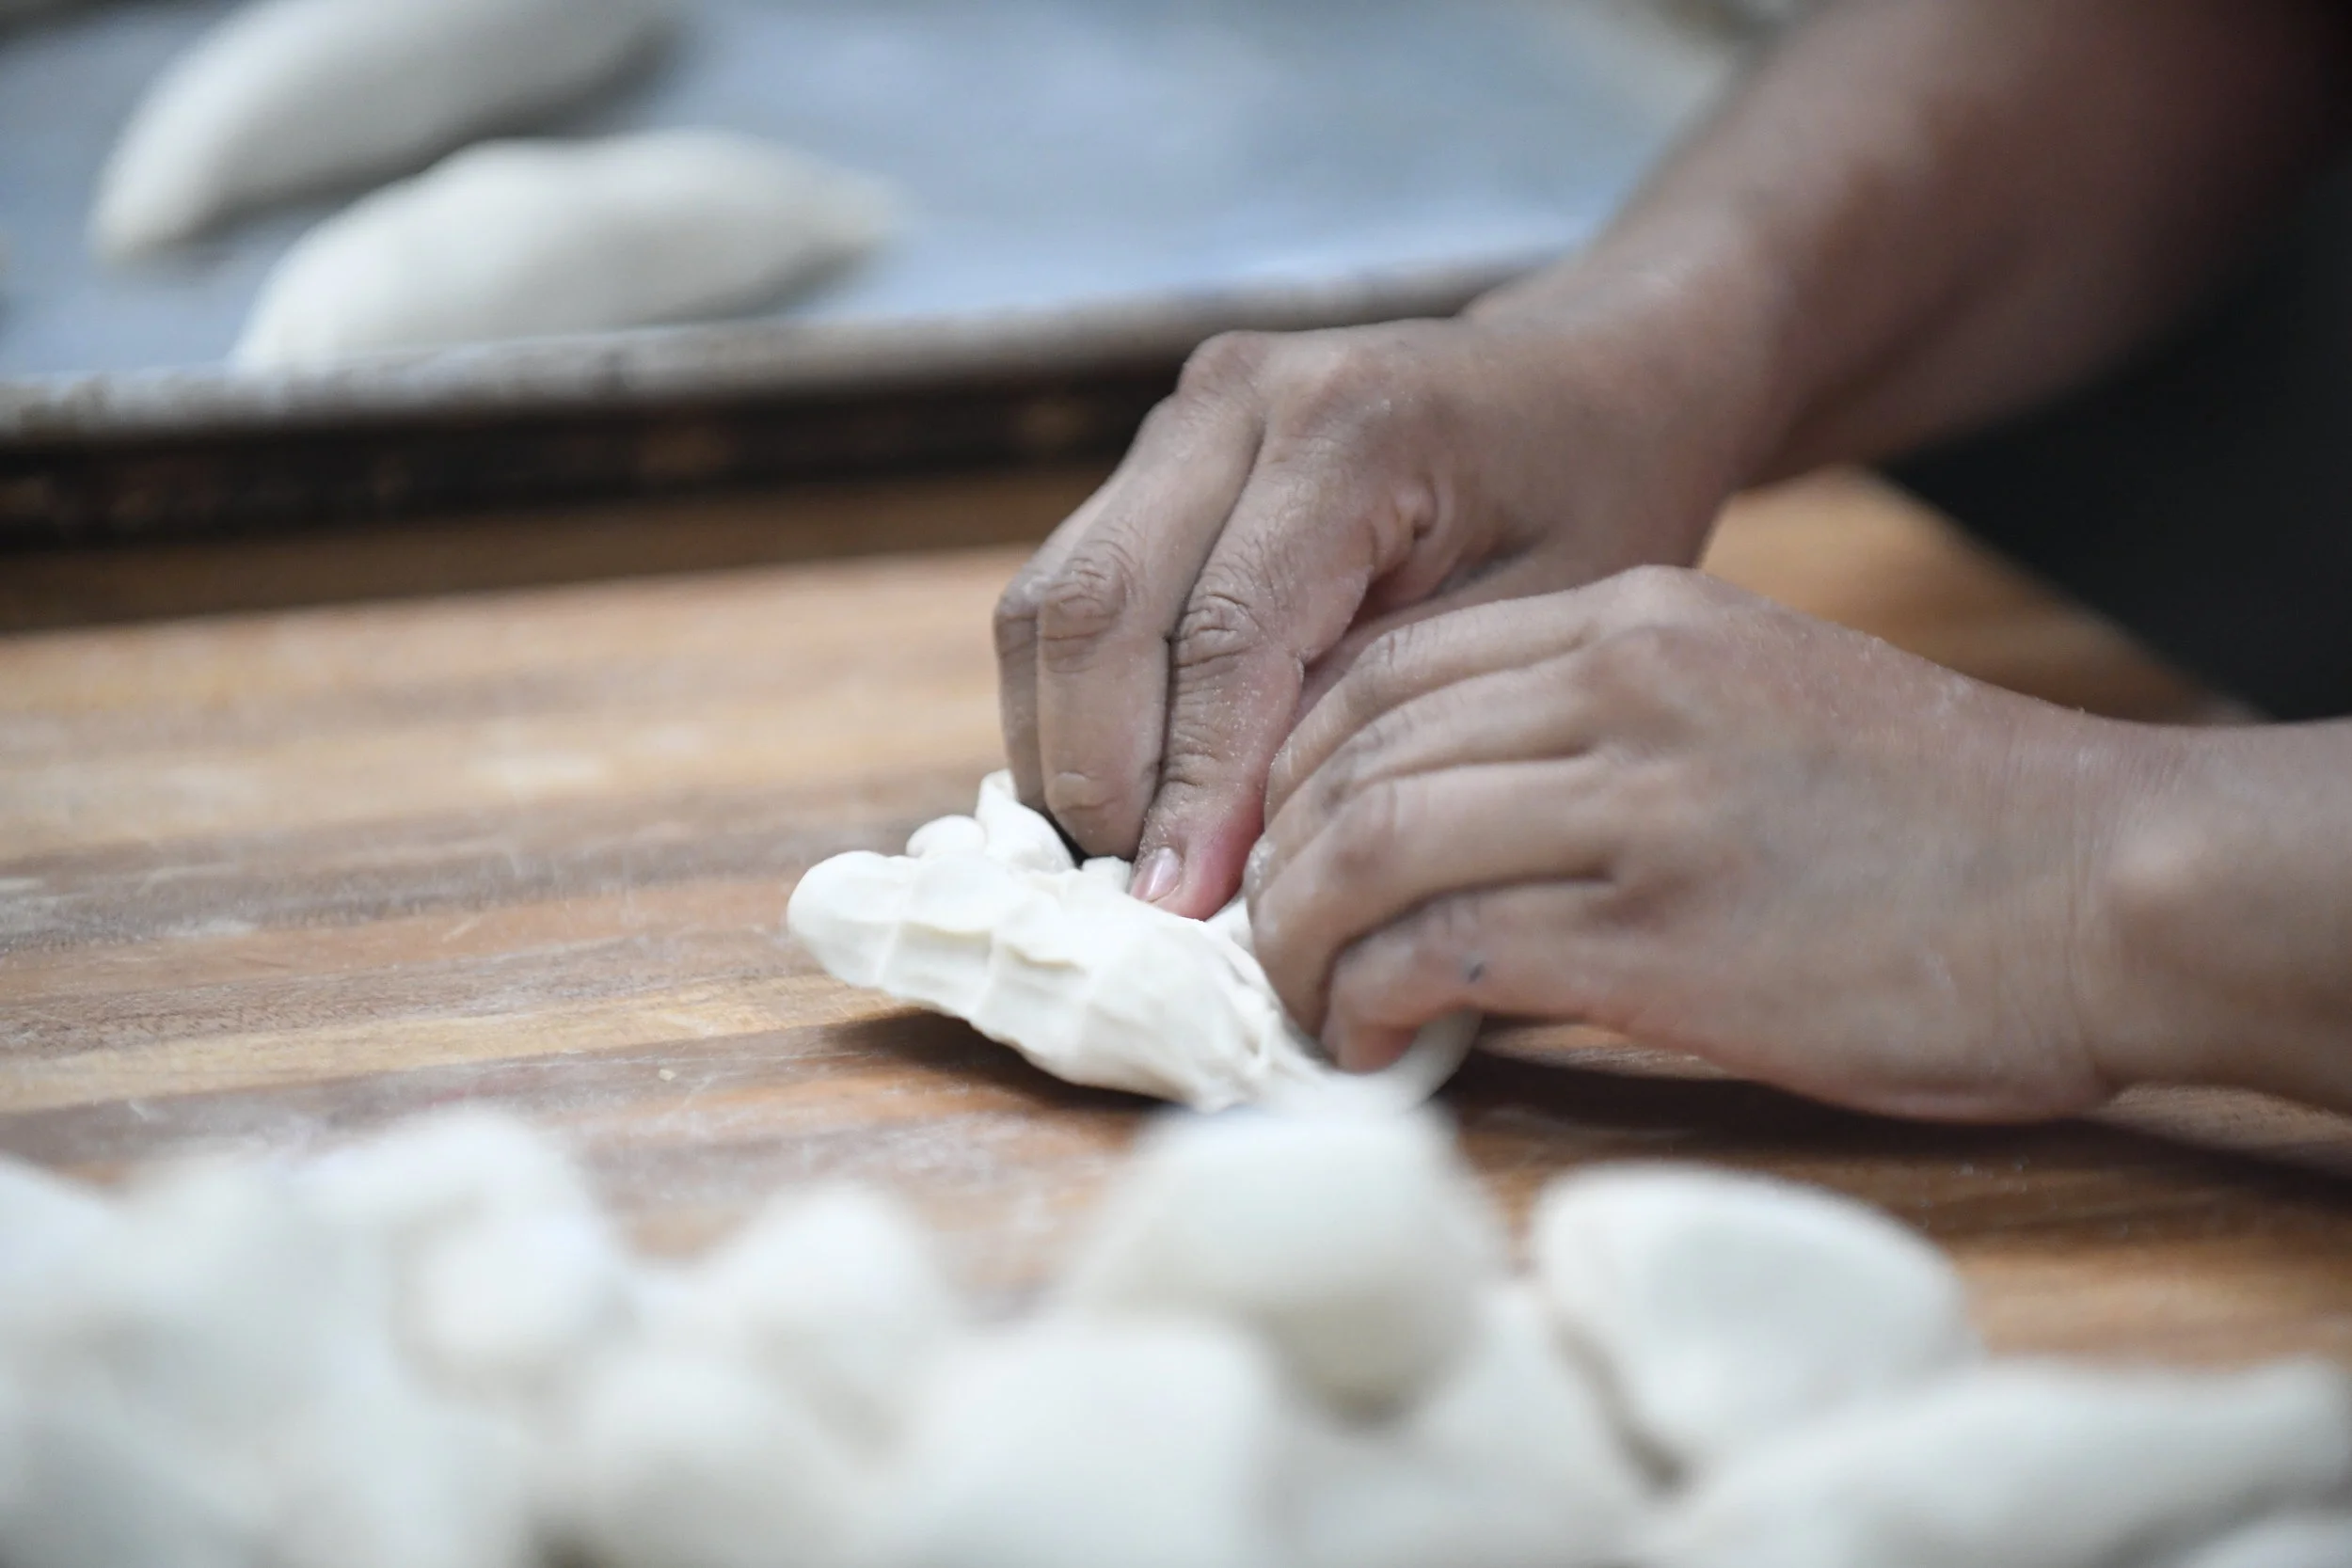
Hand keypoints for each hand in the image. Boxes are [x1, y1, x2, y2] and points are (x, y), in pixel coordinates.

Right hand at [994, 293, 1768, 919]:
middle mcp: (1237, 397)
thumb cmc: (1593, 504)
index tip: (1181, 912)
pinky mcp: (1152, 456)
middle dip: (1096, 775)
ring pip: (1049, 601)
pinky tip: (1120, 795)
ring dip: (1061, 745)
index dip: (1189, 789)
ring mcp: (1180, 418)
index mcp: (1352, 423)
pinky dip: (1069, 705)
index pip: (1221, 635)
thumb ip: (1380, 711)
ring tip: (1117, 862)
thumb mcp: (1535, 625)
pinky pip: (1063, 591)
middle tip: (1135, 902)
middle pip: (1095, 607)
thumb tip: (1230, 848)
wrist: (1586, 380)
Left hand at [1245, 567, 2180, 1122]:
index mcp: (1636, 618)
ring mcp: (1640, 807)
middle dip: (1274, 857)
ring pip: (1368, 847)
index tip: (1277, 847)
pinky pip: (1440, 954)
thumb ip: (1601, 727)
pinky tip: (1375, 1043)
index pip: (1382, 669)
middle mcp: (1620, 687)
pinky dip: (1371, 1005)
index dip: (1292, 767)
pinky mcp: (1662, 940)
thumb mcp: (1755, 698)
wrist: (2109, 885)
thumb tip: (1449, 819)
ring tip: (1309, 1005)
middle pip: (1351, 752)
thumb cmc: (1938, 818)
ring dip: (1300, 942)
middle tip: (1268, 941)